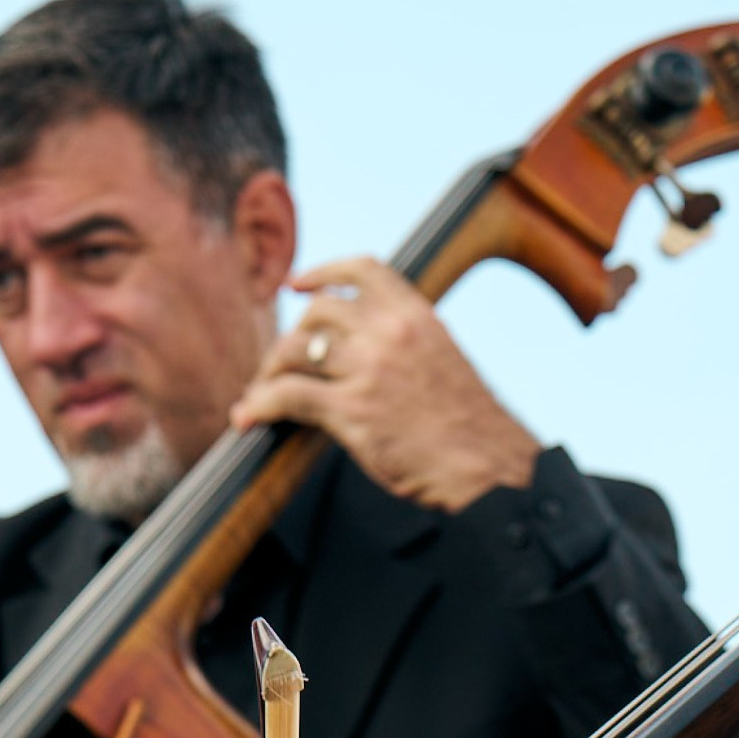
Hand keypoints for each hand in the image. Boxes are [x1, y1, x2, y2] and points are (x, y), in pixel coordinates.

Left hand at [233, 257, 541, 511]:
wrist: (489, 467)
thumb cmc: (471, 427)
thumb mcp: (444, 362)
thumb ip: (407, 345)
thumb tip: (362, 349)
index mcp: (419, 317)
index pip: (363, 270)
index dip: (323, 273)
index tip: (299, 284)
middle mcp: (392, 333)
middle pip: (317, 312)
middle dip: (292, 336)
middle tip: (283, 364)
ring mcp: (370, 369)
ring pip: (295, 349)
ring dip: (270, 371)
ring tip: (261, 392)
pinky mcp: (352, 409)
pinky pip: (287, 394)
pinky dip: (259, 404)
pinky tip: (249, 417)